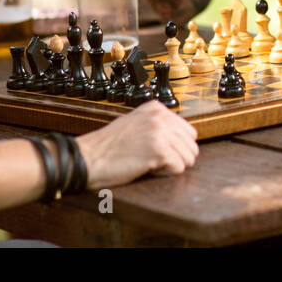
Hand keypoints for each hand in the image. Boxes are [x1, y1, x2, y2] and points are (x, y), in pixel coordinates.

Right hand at [75, 101, 198, 188]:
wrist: (89, 157)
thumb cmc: (109, 146)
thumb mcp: (136, 124)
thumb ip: (158, 125)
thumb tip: (183, 138)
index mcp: (156, 108)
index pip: (189, 132)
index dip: (176, 147)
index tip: (158, 150)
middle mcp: (160, 117)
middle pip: (191, 145)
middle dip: (177, 158)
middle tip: (154, 160)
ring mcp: (160, 132)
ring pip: (189, 157)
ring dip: (171, 166)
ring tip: (150, 163)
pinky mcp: (159, 150)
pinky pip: (179, 168)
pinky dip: (166, 174)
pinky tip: (148, 168)